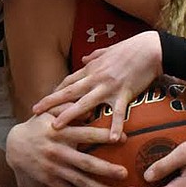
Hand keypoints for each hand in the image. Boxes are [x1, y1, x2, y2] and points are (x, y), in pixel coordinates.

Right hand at [6, 111, 125, 186]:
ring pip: (78, 181)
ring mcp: (54, 168)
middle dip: (105, 169)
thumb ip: (68, 107)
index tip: (124, 138)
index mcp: (60, 132)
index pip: (85, 134)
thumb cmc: (38, 125)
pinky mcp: (50, 180)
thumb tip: (90, 109)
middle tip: (124, 173)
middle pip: (85, 162)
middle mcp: (58, 152)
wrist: (14, 146)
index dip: (104, 136)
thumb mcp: (48, 112)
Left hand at [32, 31, 162, 140]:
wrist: (151, 48)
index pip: (69, 81)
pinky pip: (117, 112)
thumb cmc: (132, 47)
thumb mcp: (109, 49)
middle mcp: (96, 77)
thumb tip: (84, 57)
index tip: (44, 101)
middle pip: (68, 91)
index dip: (56, 92)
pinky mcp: (124, 93)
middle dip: (50, 102)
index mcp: (92, 67)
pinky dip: (114, 125)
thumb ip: (95, 55)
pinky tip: (111, 139)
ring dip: (69, 114)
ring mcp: (108, 86)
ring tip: (56, 126)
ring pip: (84, 102)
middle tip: (34, 112)